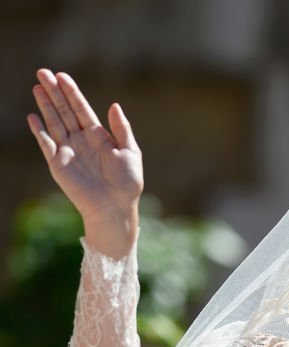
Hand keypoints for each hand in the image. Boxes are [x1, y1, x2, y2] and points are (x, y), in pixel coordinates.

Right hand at [27, 69, 142, 257]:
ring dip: (45, 105)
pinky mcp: (58, 164)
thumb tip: (114, 105)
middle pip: (64, 111)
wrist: (115, 207)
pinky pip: (46, 144)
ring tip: (37, 86)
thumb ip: (122, 129)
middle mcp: (81, 141)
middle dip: (54, 92)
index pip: (81, 109)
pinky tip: (32, 116)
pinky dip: (39, 131)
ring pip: (54, 122)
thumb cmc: (127, 182)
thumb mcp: (130, 152)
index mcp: (99, 137)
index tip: (63, 76)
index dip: (72, 92)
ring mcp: (68, 151)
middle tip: (43, 72)